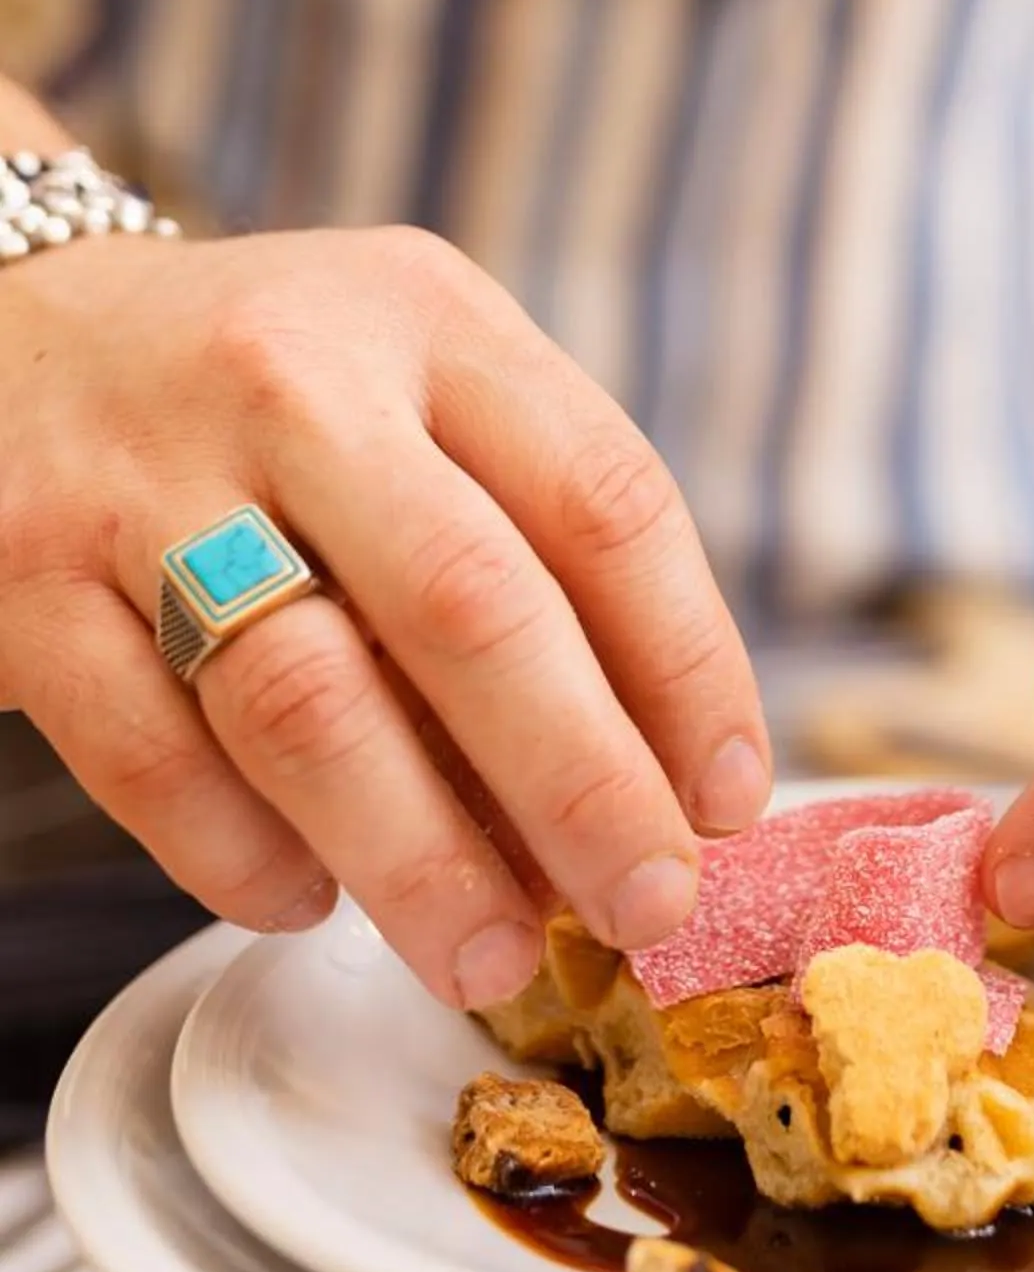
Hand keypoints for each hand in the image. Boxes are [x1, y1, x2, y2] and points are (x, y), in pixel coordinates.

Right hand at [0, 225, 769, 1008]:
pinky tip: (305, 897)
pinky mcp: (27, 584)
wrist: (17, 328)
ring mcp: (148, 484)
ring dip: (418, 856)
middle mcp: (296, 381)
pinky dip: (242, 852)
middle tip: (644, 904)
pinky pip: (151, 757)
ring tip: (488, 952)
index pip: (604, 498)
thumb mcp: (417, 371)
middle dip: (581, 783)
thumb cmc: (272, 384)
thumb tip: (652, 770)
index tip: (725, 798)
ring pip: (308, 701)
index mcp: (429, 318)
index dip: (688, 664)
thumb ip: (529, 524)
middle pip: (473, 605)